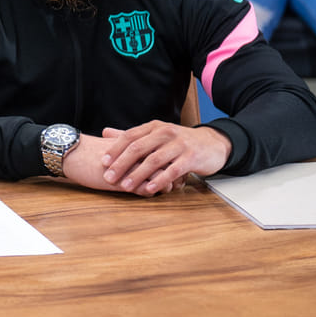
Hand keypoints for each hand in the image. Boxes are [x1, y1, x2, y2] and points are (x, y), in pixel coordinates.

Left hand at [62, 121, 230, 196]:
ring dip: (137, 174)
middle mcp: (165, 132)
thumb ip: (132, 136)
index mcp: (154, 127)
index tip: (103, 162)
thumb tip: (104, 132)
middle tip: (109, 177)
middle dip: (122, 163)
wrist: (212, 143)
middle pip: (139, 148)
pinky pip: (173, 170)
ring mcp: (179, 144)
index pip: (130, 136)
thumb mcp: (156, 135)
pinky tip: (149, 189)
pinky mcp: (191, 157)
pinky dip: (159, 180)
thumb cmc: (179, 142)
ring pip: (154, 160)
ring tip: (125, 186)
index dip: (115, 149)